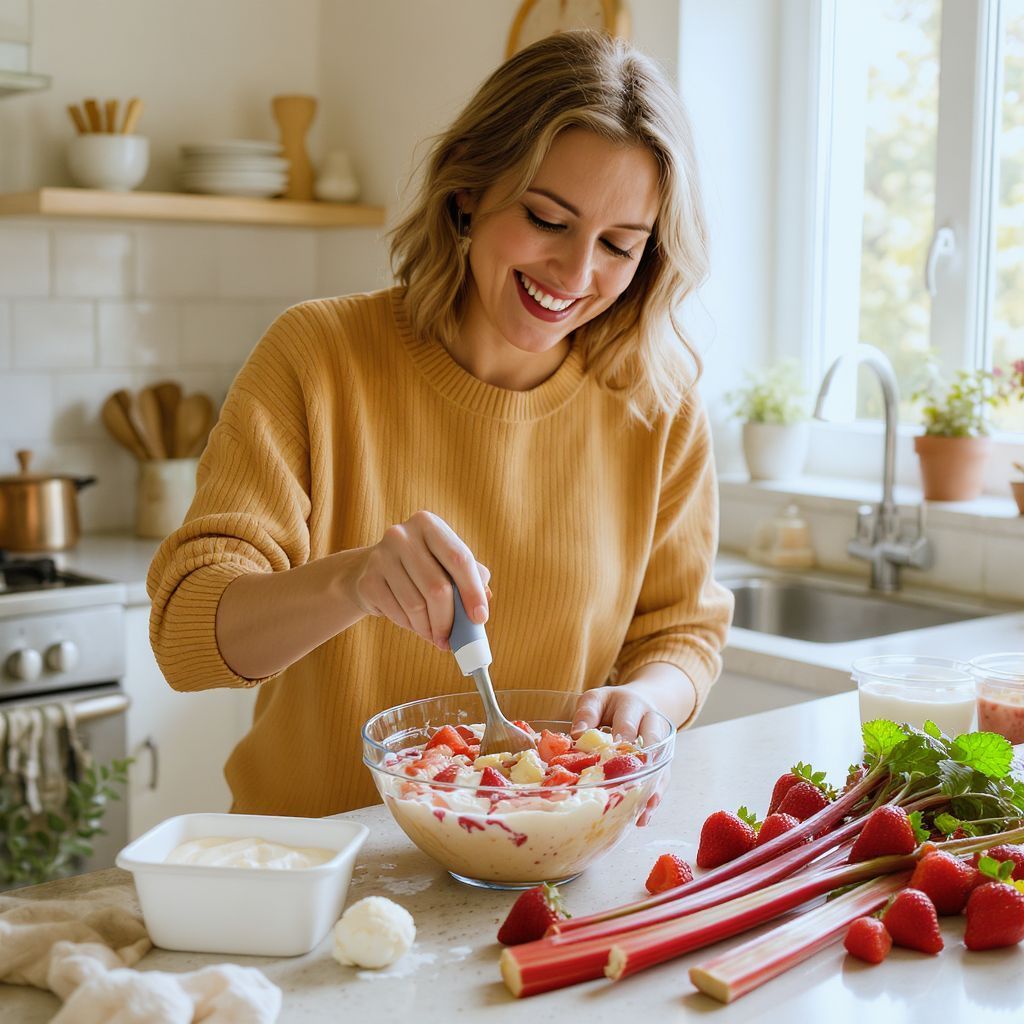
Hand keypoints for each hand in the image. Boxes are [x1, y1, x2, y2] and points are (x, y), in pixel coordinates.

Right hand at [350, 511, 489, 649]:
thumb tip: (484, 602)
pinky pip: (397, 613)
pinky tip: (415, 624)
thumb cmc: (421, 567)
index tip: (480, 618)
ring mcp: (381, 556)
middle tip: (452, 639)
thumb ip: (472, 577)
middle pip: (437, 587)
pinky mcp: (367, 580)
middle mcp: (402, 535)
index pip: (459, 558)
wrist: (370, 570)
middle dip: (448, 620)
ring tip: (435, 634)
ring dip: (430, 628)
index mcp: (429, 524)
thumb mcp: (446, 563)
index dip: (472, 591)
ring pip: (416, 605)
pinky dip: (411, 626)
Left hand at [571, 684, 669, 827]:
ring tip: (640, 806)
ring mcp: (660, 742)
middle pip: (650, 739)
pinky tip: (642, 816)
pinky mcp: (663, 761)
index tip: (616, 743)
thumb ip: (587, 714)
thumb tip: (577, 735)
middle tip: (628, 775)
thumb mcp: (597, 701)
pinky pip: (661, 780)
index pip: (627, 717)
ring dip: (649, 784)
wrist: (642, 702)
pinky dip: (652, 798)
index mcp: (631, 704)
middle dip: (638, 757)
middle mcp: (650, 721)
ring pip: (659, 763)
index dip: (623, 730)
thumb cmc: (612, 706)